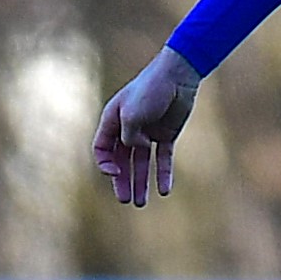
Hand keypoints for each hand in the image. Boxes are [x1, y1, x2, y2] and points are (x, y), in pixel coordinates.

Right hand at [92, 46, 200, 205]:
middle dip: (122, 181)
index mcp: (112, 120)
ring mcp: (148, 132)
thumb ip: (130, 137)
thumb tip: (139, 149)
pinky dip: (163, 173)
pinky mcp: (167, 135)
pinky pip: (163, 158)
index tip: (113, 173)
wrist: (178, 76)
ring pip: (141, 162)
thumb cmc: (150, 90)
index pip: (102, 148)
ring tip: (141, 203)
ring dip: (141, 182)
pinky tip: (164, 190)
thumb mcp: (132, 114)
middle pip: (121, 160)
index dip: (105, 164)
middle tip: (125, 201)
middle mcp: (128, 128)